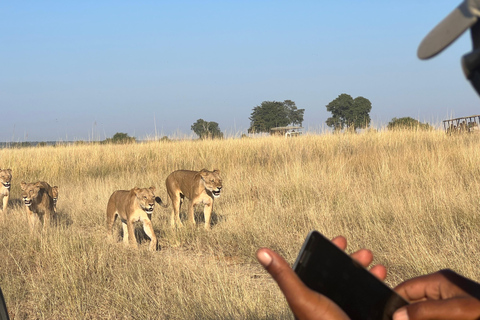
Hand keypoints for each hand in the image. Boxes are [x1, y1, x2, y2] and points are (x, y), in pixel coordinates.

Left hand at [256, 236, 386, 319]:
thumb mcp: (302, 299)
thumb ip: (284, 276)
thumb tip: (262, 252)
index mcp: (308, 296)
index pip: (316, 268)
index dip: (328, 252)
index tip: (339, 240)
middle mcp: (324, 304)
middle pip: (339, 276)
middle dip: (353, 261)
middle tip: (364, 254)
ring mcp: (341, 312)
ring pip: (355, 287)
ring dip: (367, 274)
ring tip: (377, 267)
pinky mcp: (357, 317)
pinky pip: (369, 301)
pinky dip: (378, 290)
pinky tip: (384, 285)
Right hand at [393, 269, 479, 319]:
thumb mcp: (454, 310)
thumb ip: (424, 311)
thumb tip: (397, 315)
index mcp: (438, 280)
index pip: (407, 287)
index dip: (394, 300)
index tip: (387, 314)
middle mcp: (441, 288)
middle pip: (413, 300)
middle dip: (405, 312)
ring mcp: (448, 300)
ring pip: (423, 310)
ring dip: (415, 316)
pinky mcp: (454, 311)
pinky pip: (433, 314)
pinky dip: (426, 317)